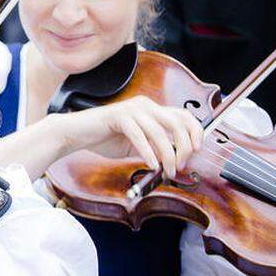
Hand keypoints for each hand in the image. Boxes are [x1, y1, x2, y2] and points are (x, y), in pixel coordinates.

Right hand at [57, 95, 202, 177]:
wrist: (78, 134)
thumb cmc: (106, 139)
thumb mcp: (138, 145)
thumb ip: (156, 148)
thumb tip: (176, 162)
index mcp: (152, 109)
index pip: (183, 115)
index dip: (195, 132)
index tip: (197, 150)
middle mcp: (145, 105)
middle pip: (176, 122)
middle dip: (183, 147)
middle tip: (180, 165)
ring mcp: (132, 109)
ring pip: (159, 132)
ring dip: (166, 155)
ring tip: (166, 170)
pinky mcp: (118, 116)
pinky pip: (139, 136)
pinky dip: (148, 152)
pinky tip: (151, 164)